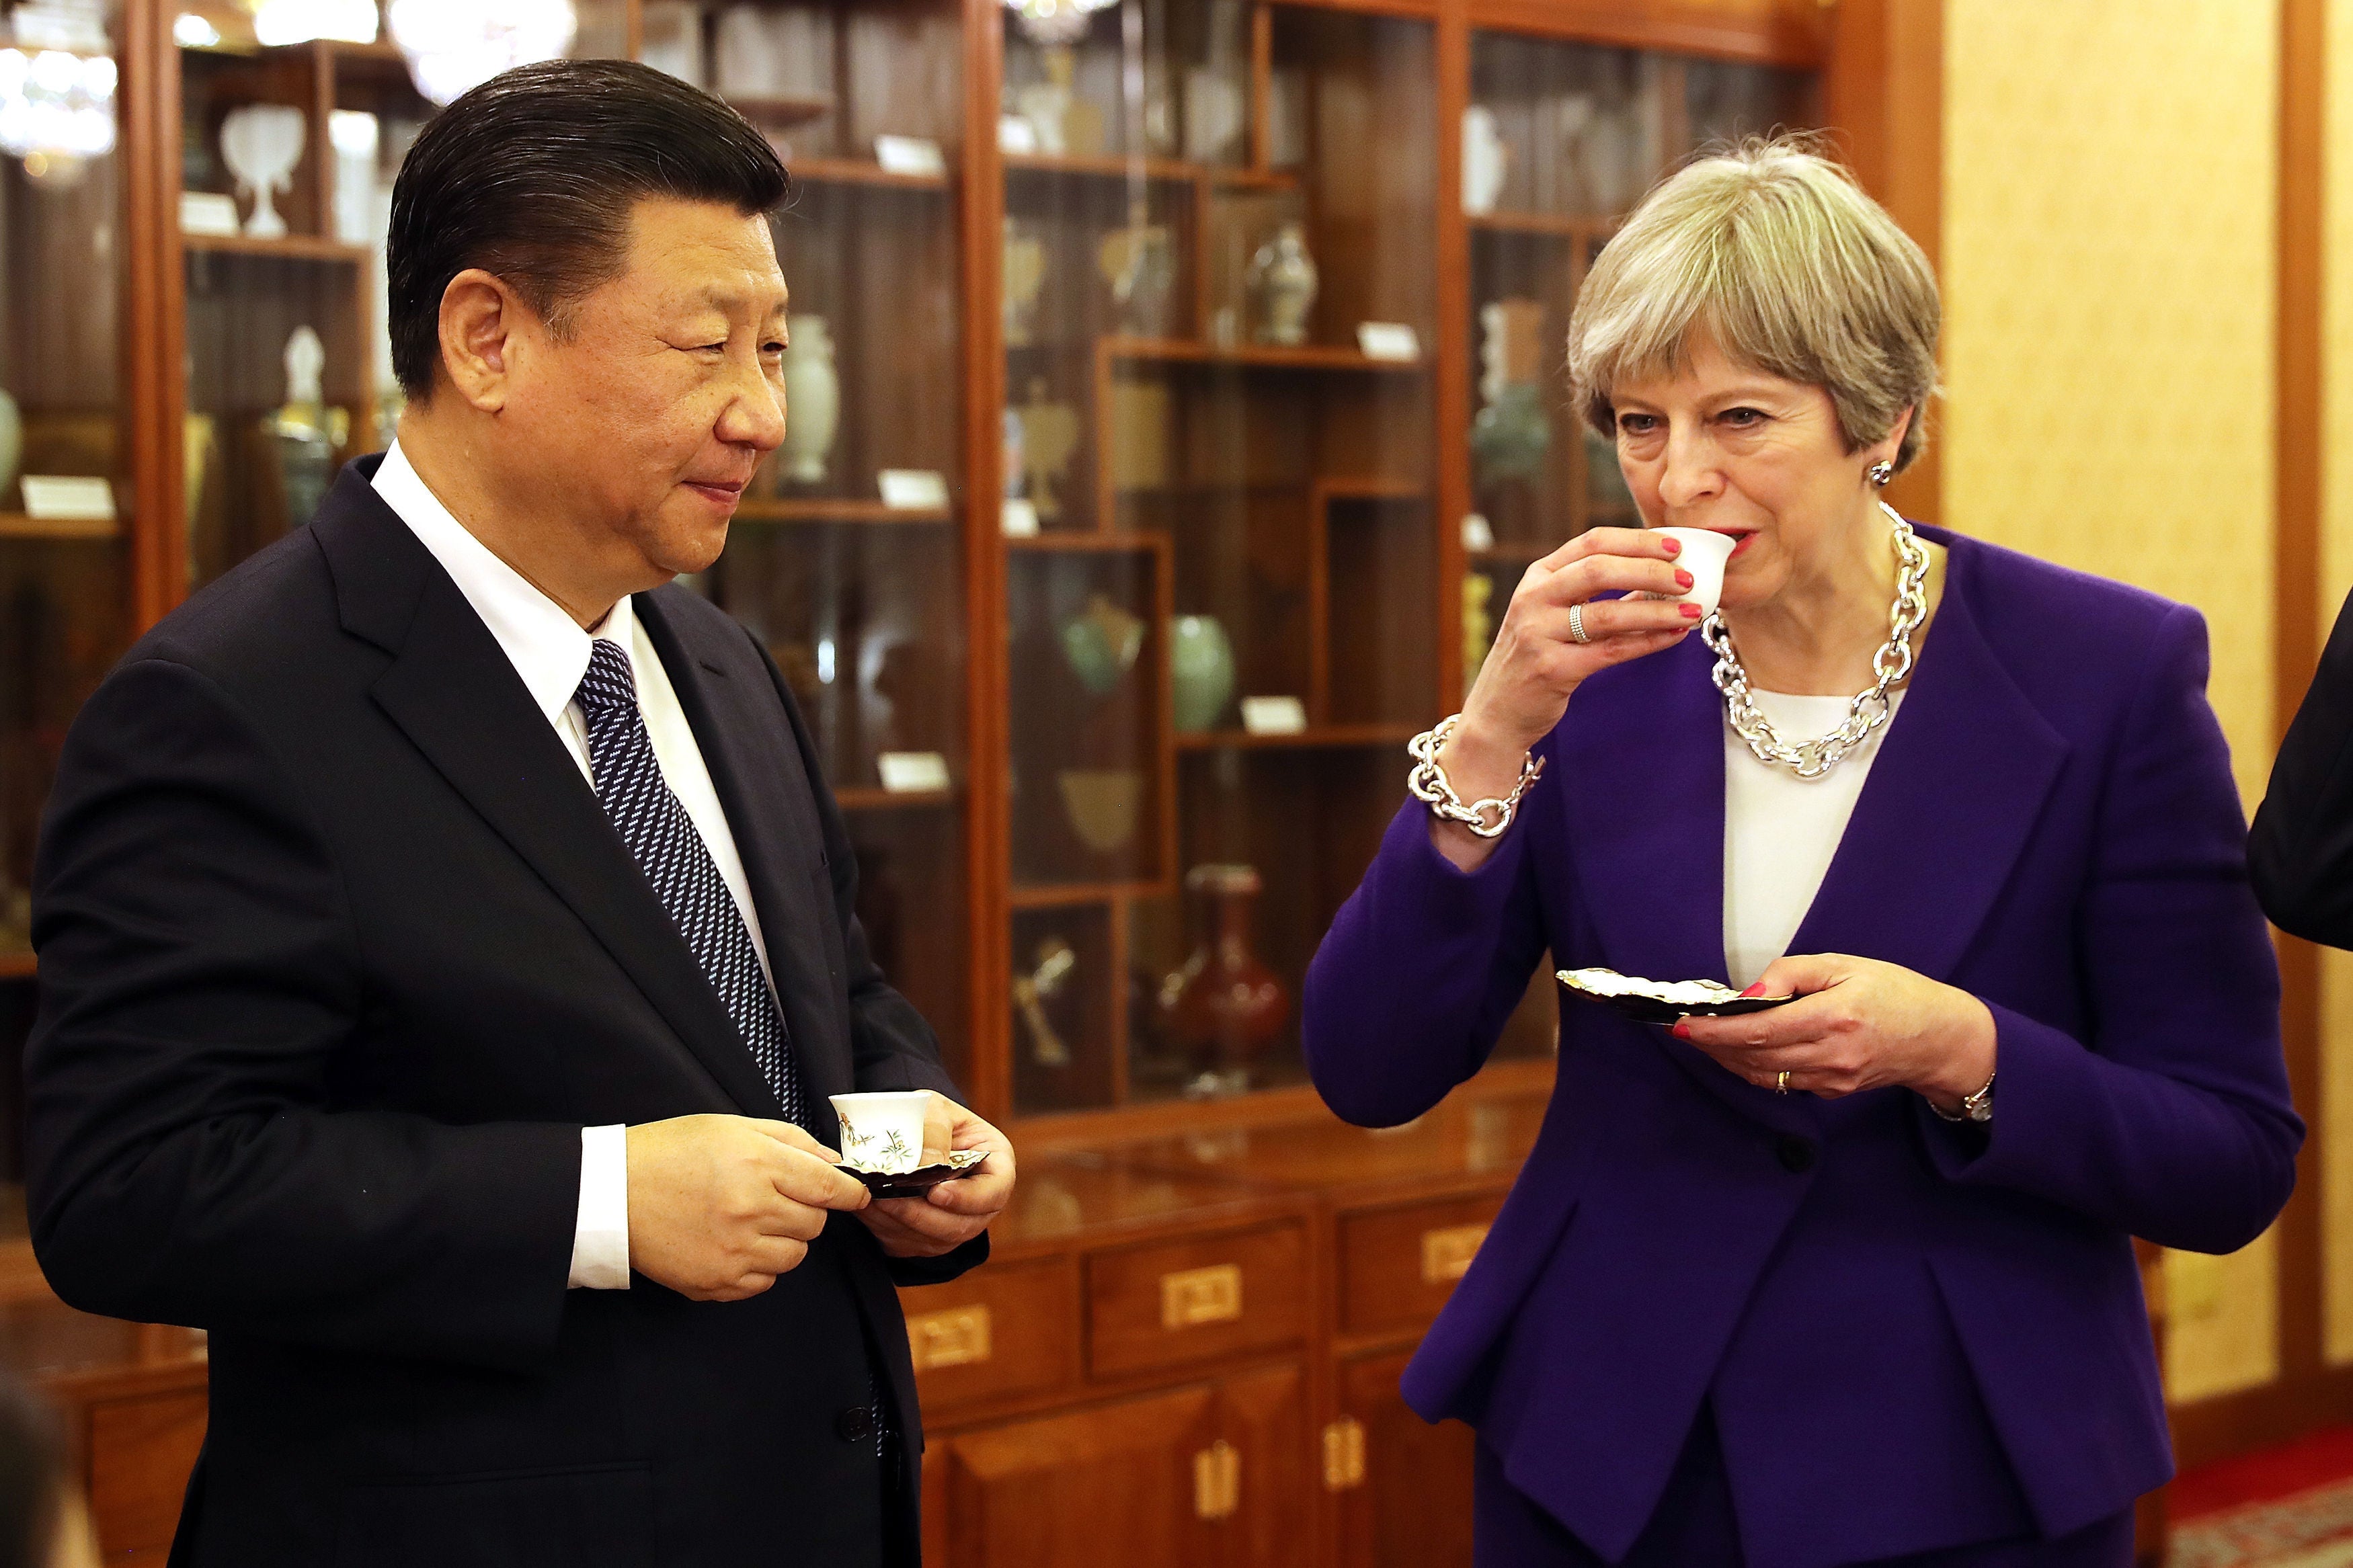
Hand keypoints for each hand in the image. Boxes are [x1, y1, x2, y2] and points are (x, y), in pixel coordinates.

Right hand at [626, 1114, 870, 1300]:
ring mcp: (733, 1252)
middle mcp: (750, 1210)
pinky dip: (758, 1266)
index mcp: (757, 1165)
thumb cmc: (671, 1152)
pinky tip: (733, 1244)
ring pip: (794, 1256)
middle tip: (777, 1199)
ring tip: (750, 1221)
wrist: (611, 1194)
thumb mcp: (732, 1127)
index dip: (849, 1192)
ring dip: (783, 1240)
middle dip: (806, 1211)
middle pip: (814, 1224)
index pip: (828, 1187)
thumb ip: (791, 1141)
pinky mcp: (715, 1282)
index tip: (855, 1195)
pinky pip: (764, 1282)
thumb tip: (835, 1163)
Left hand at [854, 1092, 1015, 1259]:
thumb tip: (928, 1161)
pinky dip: (884, 1228)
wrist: (907, 1133)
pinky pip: (908, 1244)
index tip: (936, 1192)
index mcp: (995, 1166)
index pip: (995, 1192)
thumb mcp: (935, 1107)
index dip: (968, 1198)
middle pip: (962, 1226)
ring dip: (898, 1222)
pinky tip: (868, 1206)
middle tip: (889, 1198)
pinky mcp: (926, 1239)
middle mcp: (981, 1204)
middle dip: (922, 1215)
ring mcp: (955, 1225)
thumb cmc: (929, 1117)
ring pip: (932, 1240)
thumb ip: (935, 1128)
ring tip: (871, 1199)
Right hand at [1434, 528, 1696, 869]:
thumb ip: (1596, 594)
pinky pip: (1612, 651)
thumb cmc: (1535, 657)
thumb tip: (1660, 578)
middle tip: (1688, 579)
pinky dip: (1649, 642)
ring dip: (1658, 610)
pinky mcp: (1553, 669)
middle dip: (1652, 571)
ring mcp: (1539, 634)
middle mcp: (1533, 599)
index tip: (1675, 546)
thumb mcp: (1553, 614)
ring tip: (1693, 610)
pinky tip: (1675, 636)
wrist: (1497, 712)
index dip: (1637, 541)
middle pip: (1600, 570)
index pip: (1591, 542)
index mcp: (1537, 577)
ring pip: (1609, 614)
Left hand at [1671, 954, 1996, 1109]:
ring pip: (1761, 1075)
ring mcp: (1831, 1080)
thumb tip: (1748, 993)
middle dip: (1710, 1044)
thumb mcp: (1844, 964)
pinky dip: (1752, 1067)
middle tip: (1682, 1028)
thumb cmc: (1895, 993)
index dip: (1714, 1030)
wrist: (1940, 1038)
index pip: (1759, 1030)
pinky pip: (1780, 1082)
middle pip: (1752, 1057)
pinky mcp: (1832, 1092)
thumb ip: (1791, 974)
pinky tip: (1738, 1049)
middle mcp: (1831, 1055)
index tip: (1683, 1023)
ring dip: (1726, 1058)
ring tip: (1702, 1038)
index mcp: (1834, 1017)